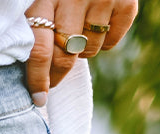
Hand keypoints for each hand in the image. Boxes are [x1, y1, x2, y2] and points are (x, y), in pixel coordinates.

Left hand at [24, 0, 138, 105]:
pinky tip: (96, 28)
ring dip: (80, 51)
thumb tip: (35, 73)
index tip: (38, 97)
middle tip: (52, 81)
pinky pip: (111, 41)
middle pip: (65, 55)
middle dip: (57, 75)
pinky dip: (104, 43)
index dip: (38, 78)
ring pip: (88, 50)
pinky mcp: (124, 0)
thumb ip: (35, 22)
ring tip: (76, 35)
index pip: (40, 49)